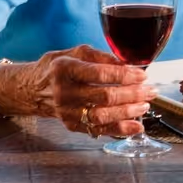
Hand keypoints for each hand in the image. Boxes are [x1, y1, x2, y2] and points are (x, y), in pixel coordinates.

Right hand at [0, 45, 151, 137]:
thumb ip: (101, 57)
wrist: (32, 89)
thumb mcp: (75, 52)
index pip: (99, 73)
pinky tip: (136, 126)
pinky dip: (120, 130)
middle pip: (104, 96)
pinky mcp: (70, 125)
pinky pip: (98, 129)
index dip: (124, 75)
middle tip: (150, 91)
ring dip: (128, 112)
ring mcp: (66, 112)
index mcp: (65, 69)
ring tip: (145, 106)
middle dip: (132, 94)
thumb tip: (129, 64)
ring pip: (102, 116)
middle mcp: (64, 92)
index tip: (142, 75)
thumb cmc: (57, 67)